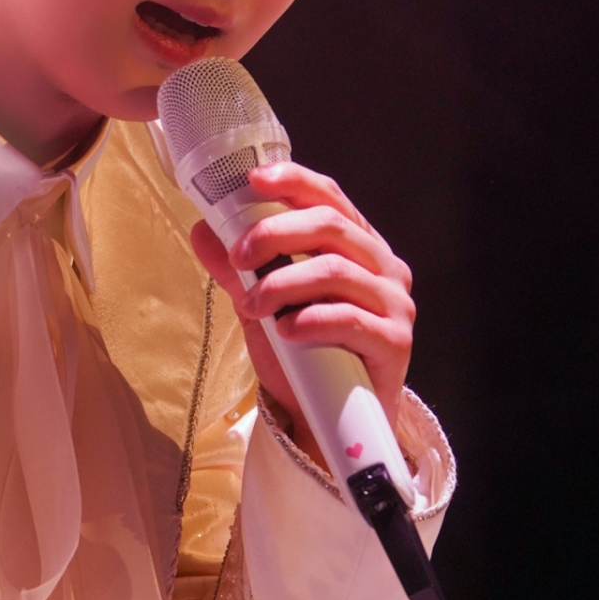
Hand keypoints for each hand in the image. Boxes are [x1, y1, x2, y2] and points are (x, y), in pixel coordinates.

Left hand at [191, 161, 414, 447]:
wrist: (329, 420)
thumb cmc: (304, 355)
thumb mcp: (263, 306)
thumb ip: (239, 269)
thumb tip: (203, 230)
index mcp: (356, 245)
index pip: (329, 198)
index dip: (293, 181)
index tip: (253, 179)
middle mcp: (382, 266)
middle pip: (330, 226)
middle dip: (274, 234)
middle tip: (237, 257)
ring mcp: (395, 303)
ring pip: (335, 270)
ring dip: (281, 284)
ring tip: (250, 306)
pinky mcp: (395, 341)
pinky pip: (349, 319)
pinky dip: (309, 320)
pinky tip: (284, 331)